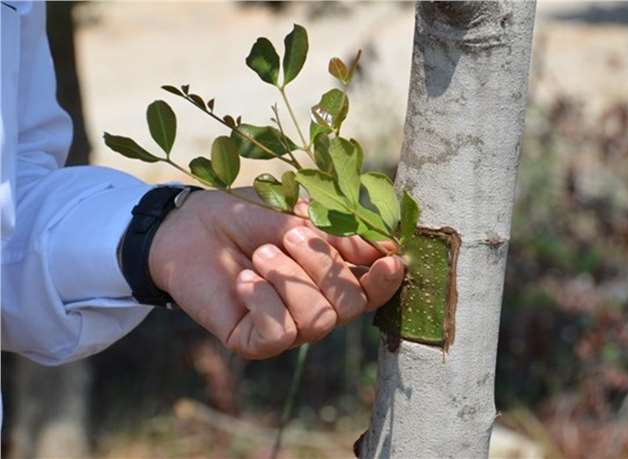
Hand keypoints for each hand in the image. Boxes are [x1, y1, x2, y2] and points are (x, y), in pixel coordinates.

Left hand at [148, 188, 403, 358]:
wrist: (190, 225)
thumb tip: (387, 248)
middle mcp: (315, 305)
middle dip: (326, 267)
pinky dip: (264, 301)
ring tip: (261, 254)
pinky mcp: (254, 341)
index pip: (371, 290)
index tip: (390, 260)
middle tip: (292, 236)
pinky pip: (279, 333)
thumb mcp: (298, 214)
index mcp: (331, 276)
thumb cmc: (248, 216)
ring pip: (319, 322)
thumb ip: (340, 234)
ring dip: (291, 280)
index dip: (385, 280)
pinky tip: (244, 280)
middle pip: (350, 306)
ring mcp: (287, 326)